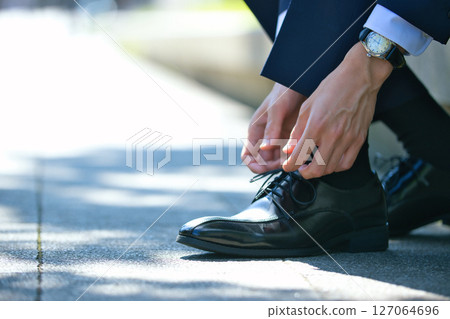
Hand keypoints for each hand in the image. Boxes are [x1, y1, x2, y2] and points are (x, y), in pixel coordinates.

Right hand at [241, 83, 305, 173]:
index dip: (254, 165)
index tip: (265, 168)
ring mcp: (277, 138)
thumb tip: (264, 148)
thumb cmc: (285, 92)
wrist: (301, 82)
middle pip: (263, 161)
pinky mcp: (290, 137)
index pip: (247, 156)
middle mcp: (265, 137)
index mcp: (255, 131)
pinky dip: (292, 156)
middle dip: (272, 166)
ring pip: (277, 160)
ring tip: (293, 158)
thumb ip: (271, 129)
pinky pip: (288, 153)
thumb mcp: (277, 110)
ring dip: (283, 163)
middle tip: (284, 163)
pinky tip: (299, 154)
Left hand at [282, 43, 392, 178]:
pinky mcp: (359, 139)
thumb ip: (297, 131)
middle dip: (304, 173)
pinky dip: (336, 167)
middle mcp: (332, 135)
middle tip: (300, 169)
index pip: (299, 156)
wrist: (359, 78)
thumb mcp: (307, 107)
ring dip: (319, 171)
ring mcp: (348, 139)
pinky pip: (346, 163)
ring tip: (313, 164)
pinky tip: (330, 161)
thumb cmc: (332, 88)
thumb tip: (288, 150)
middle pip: (316, 169)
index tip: (287, 166)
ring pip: (331, 168)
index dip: (289, 165)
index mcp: (316, 126)